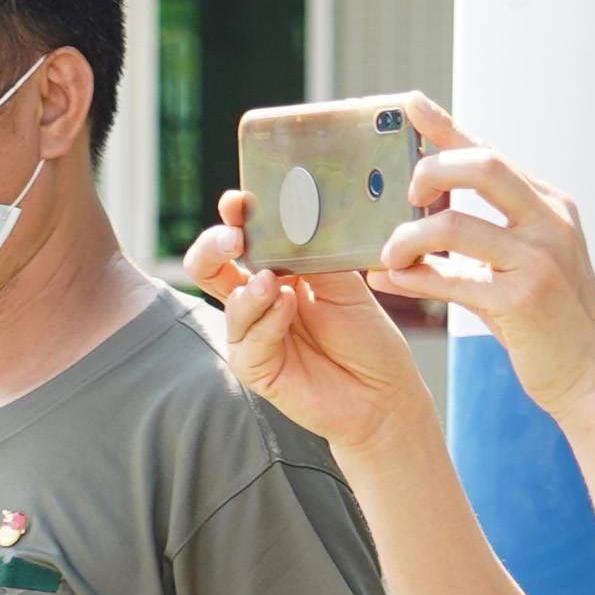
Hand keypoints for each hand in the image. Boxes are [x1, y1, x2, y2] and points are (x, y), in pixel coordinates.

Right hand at [186, 196, 437, 458]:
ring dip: (249, 290)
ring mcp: (253, 334)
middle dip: (214, 248)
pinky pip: (247, 341)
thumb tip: (288, 219)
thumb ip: (312, 254)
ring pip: (228, 304)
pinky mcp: (256, 368)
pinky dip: (265, 321)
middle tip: (234, 238)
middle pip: (211, 269)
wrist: (383, 392)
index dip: (233, 219)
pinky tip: (287, 307)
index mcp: (278, 271)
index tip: (237, 202)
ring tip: (274, 282)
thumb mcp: (344, 283)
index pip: (243, 240)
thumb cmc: (366, 337)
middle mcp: (258, 300)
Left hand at [364, 101, 594, 421]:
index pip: (489, 152)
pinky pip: (452, 278)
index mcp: (549, 205)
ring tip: (390, 255)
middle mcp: (549, 221)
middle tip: (404, 199)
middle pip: (480, 165)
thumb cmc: (546, 322)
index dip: (446, 125)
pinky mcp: (523, 300)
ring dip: (409, 237)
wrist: (592, 376)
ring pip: (454, 224)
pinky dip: (414, 277)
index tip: (408, 104)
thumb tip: (418, 224)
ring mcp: (539, 259)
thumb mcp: (520, 265)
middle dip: (429, 172)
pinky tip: (391, 280)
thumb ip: (478, 239)